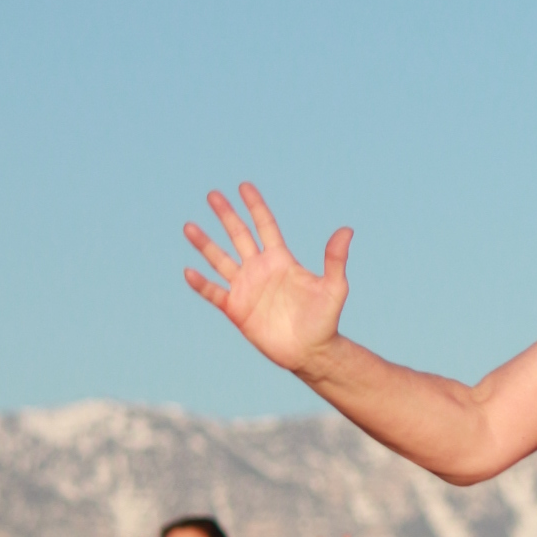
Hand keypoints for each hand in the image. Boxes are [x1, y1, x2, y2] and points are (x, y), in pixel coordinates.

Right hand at [183, 183, 353, 377]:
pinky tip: (189, 271)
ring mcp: (246, 288)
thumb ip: (335, 259)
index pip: (265, 226)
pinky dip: (202, 283)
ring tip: (189, 226)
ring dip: (205, 244)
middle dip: (226, 215)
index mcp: (280, 260)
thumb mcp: (334, 287)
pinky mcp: (237, 309)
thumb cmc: (325, 319)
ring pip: (220, 260)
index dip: (255, 206)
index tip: (244, 186)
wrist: (311, 351)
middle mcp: (260, 269)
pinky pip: (214, 293)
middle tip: (212, 194)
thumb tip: (347, 230)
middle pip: (239, 236)